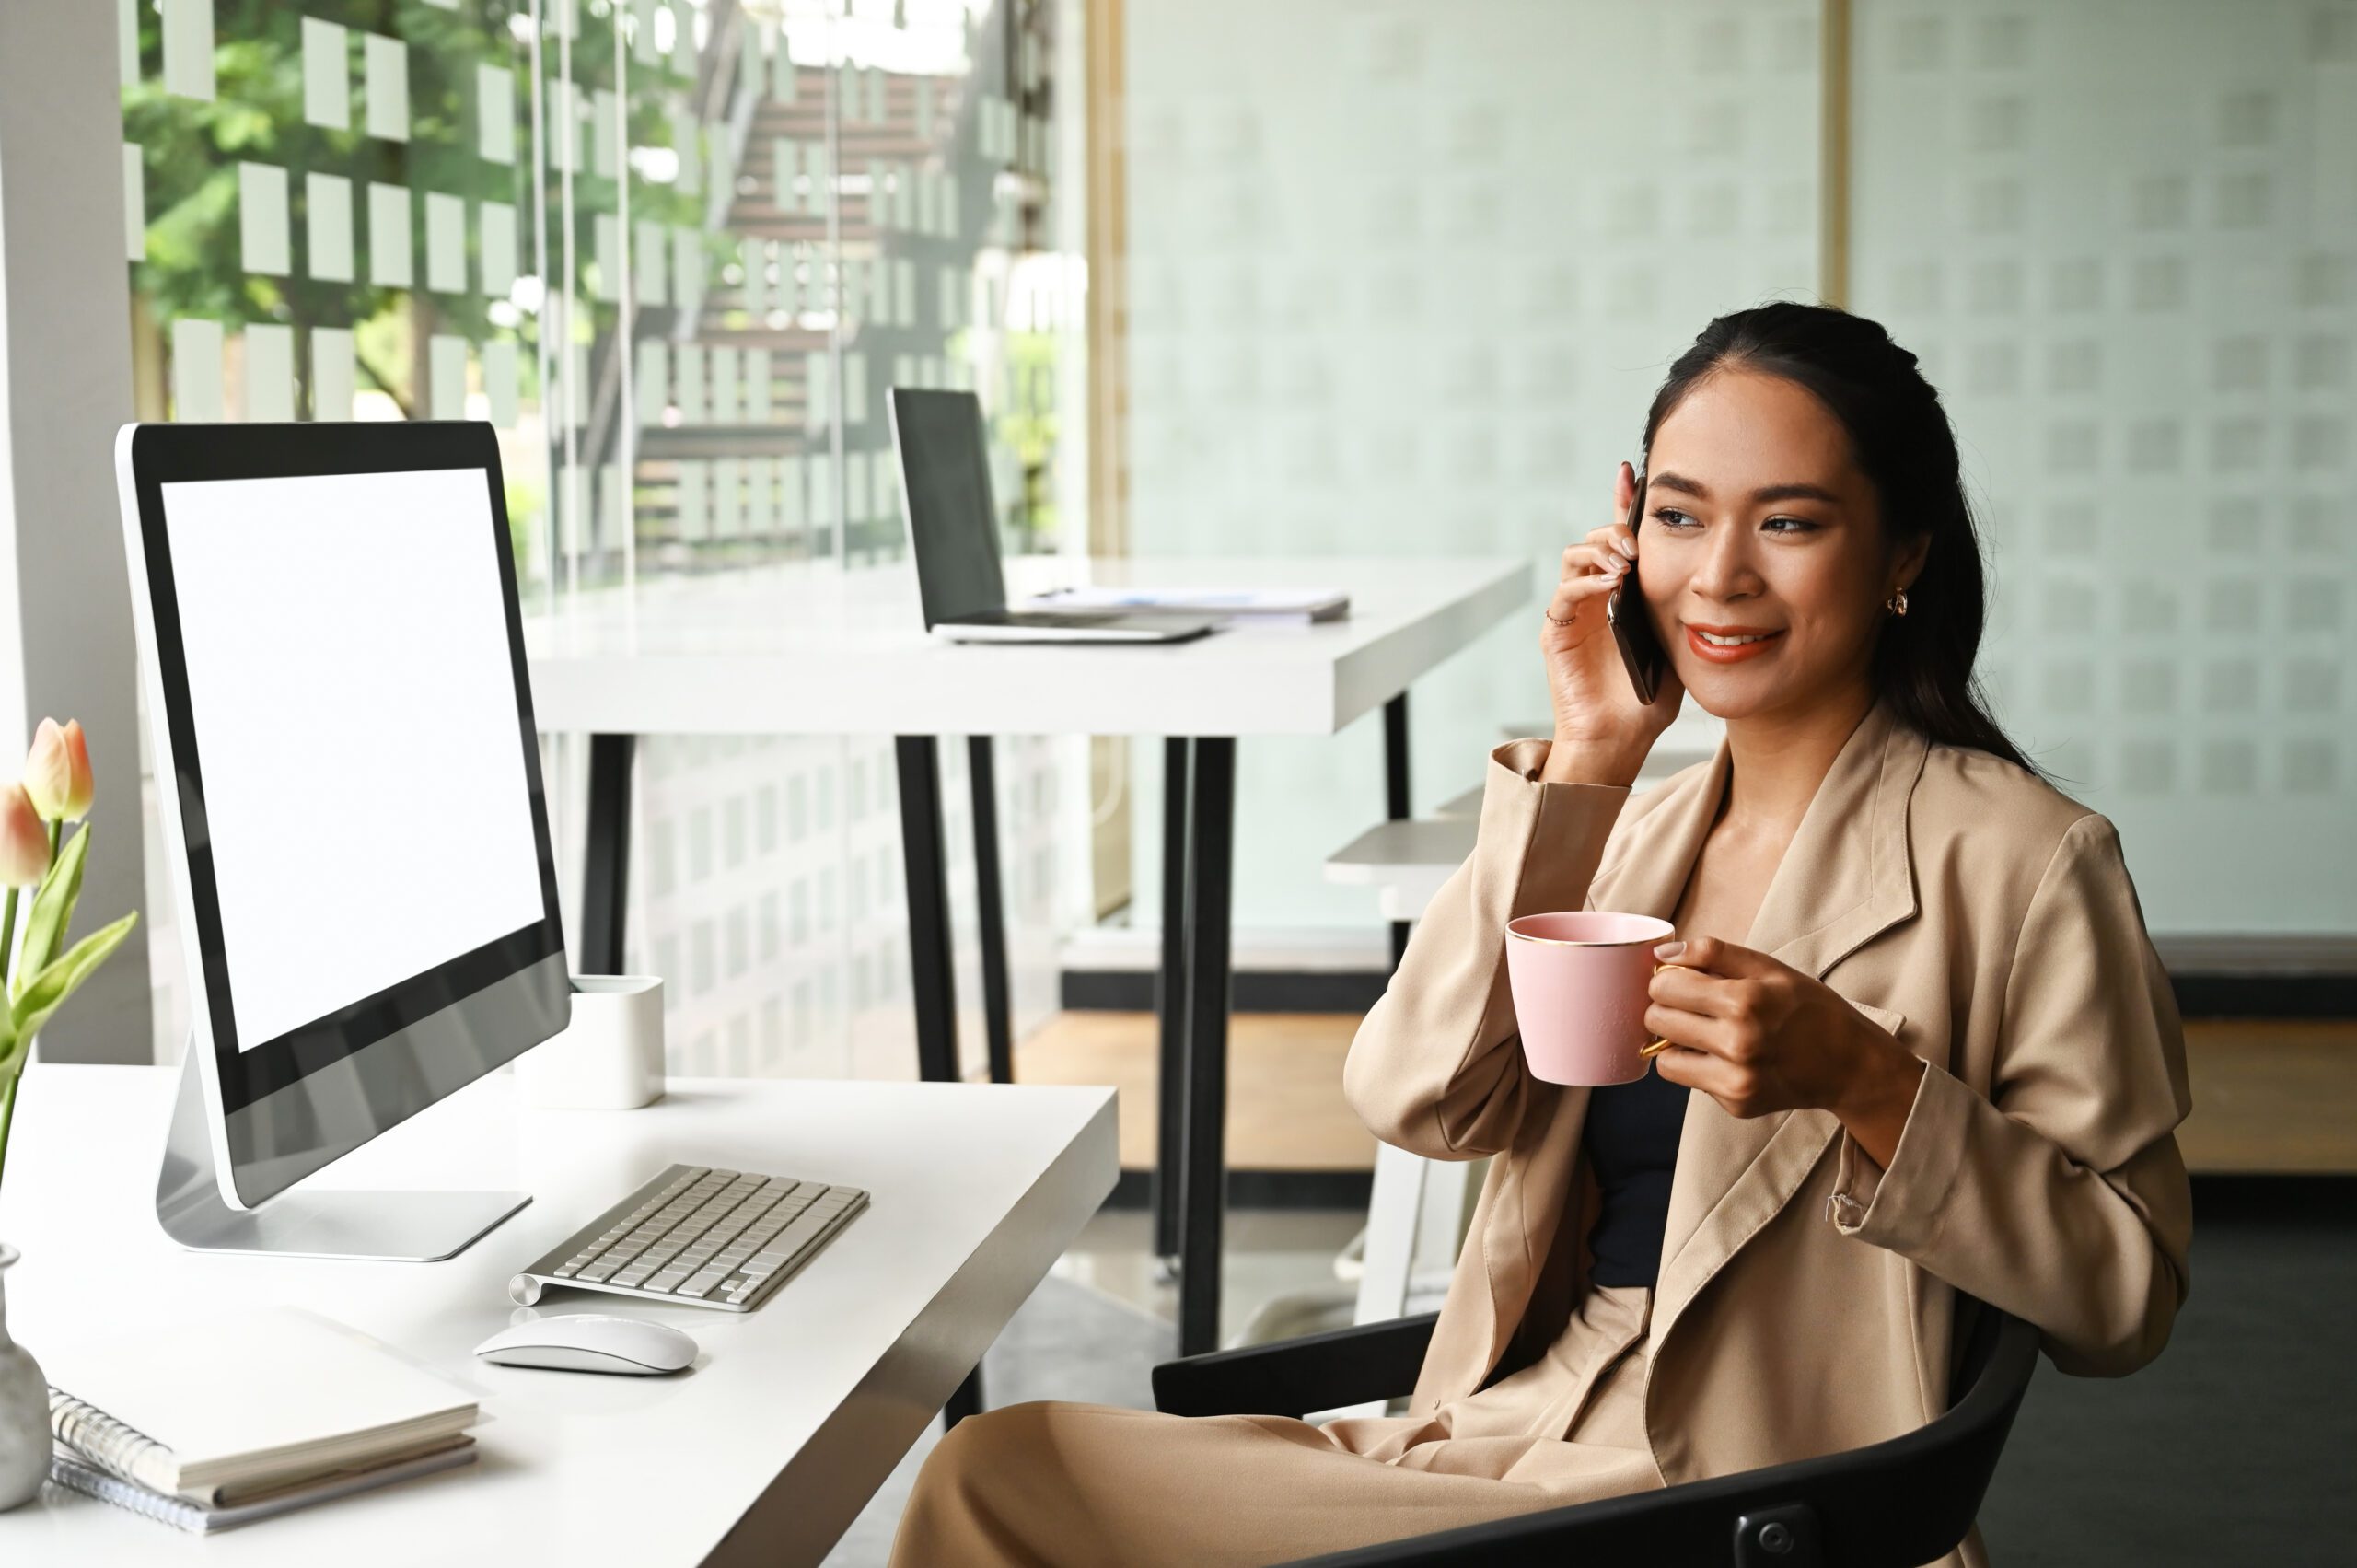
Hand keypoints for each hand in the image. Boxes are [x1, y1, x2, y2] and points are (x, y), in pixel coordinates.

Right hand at [1539, 461, 1683, 767]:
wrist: (1620, 738)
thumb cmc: (1651, 697)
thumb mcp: (1677, 639)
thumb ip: (1682, 604)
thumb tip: (1708, 568)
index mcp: (1623, 592)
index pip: (1621, 538)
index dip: (1626, 504)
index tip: (1636, 473)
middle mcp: (1595, 596)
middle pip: (1595, 539)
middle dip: (1614, 527)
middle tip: (1636, 538)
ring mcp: (1573, 613)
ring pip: (1575, 557)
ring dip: (1599, 550)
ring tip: (1626, 559)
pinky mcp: (1557, 633)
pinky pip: (1564, 594)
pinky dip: (1586, 583)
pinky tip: (1611, 584)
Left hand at [1643, 936, 1924, 1161]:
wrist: (1849, 1063)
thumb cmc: (1808, 1008)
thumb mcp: (1768, 967)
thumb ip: (1712, 953)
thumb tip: (1662, 952)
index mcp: (1744, 1001)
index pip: (1665, 987)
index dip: (1666, 979)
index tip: (1680, 979)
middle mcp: (1738, 1044)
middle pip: (1657, 1021)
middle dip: (1666, 1008)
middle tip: (1691, 1004)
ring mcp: (1736, 1080)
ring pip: (1664, 1058)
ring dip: (1675, 1042)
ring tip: (1704, 1031)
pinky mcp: (1736, 1104)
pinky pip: (1690, 1081)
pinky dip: (1699, 1066)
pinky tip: (1728, 1056)